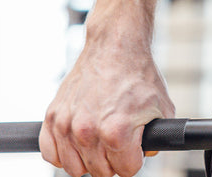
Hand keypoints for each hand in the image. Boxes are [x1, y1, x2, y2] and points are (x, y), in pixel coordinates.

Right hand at [40, 33, 173, 176]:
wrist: (115, 47)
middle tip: (119, 140)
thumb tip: (145, 154)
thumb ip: (157, 138)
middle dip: (113, 160)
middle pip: (101, 171)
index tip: (134, 145)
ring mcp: (66, 125)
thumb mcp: (162, 108)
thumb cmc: (138, 74)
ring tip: (100, 140)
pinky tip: (77, 142)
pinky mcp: (52, 117)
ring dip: (88, 159)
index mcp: (116, 132)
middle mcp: (88, 132)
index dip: (134, 158)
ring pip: (75, 168)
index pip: (127, 170)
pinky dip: (63, 153)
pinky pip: (50, 154)